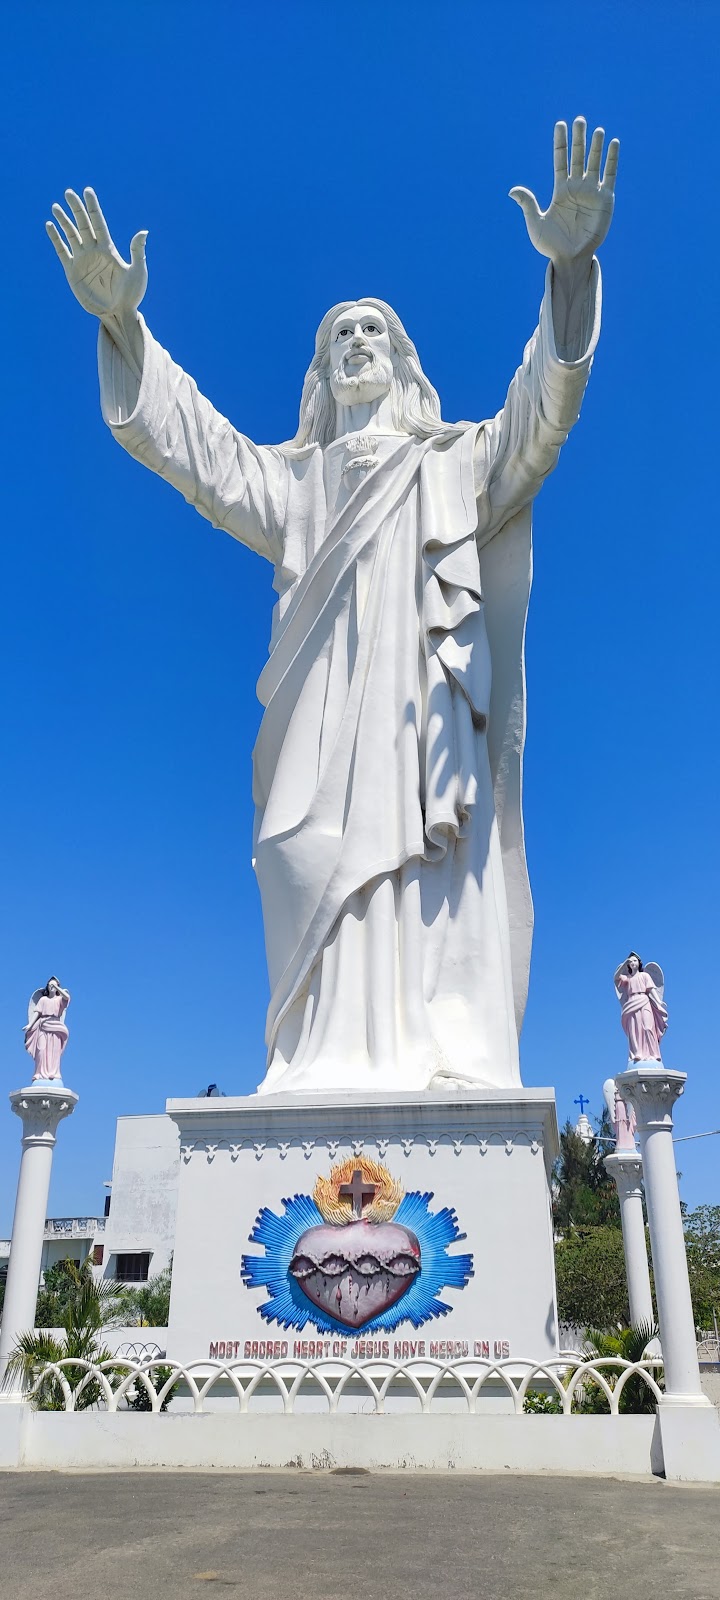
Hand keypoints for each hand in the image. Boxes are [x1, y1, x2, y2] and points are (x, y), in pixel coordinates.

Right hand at [46, 188, 147, 319]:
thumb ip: (137, 251)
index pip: (98, 222)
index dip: (92, 207)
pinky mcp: (72, 271)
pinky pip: (62, 251)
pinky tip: (50, 226)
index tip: (87, 191)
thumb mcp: (137, 272)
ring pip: (71, 235)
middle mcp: (94, 251)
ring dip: (64, 221)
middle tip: (68, 192)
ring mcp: (82, 260)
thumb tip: (144, 231)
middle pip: (82, 224)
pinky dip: (56, 239)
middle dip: (76, 208)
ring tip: (56, 207)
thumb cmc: (131, 295)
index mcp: (109, 248)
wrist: (118, 314)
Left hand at [509, 118, 618, 265]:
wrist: (569, 259)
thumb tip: (511, 190)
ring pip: (594, 163)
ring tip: (597, 129)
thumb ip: (528, 204)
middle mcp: (576, 187)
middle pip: (578, 157)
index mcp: (560, 190)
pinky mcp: (605, 200)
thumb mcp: (536, 224)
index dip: (560, 142)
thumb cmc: (551, 245)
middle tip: (579, 120)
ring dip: (596, 146)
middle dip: (579, 139)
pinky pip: (610, 175)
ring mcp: (592, 192)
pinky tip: (614, 143)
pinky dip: (612, 160)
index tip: (560, 124)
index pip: (560, 160)